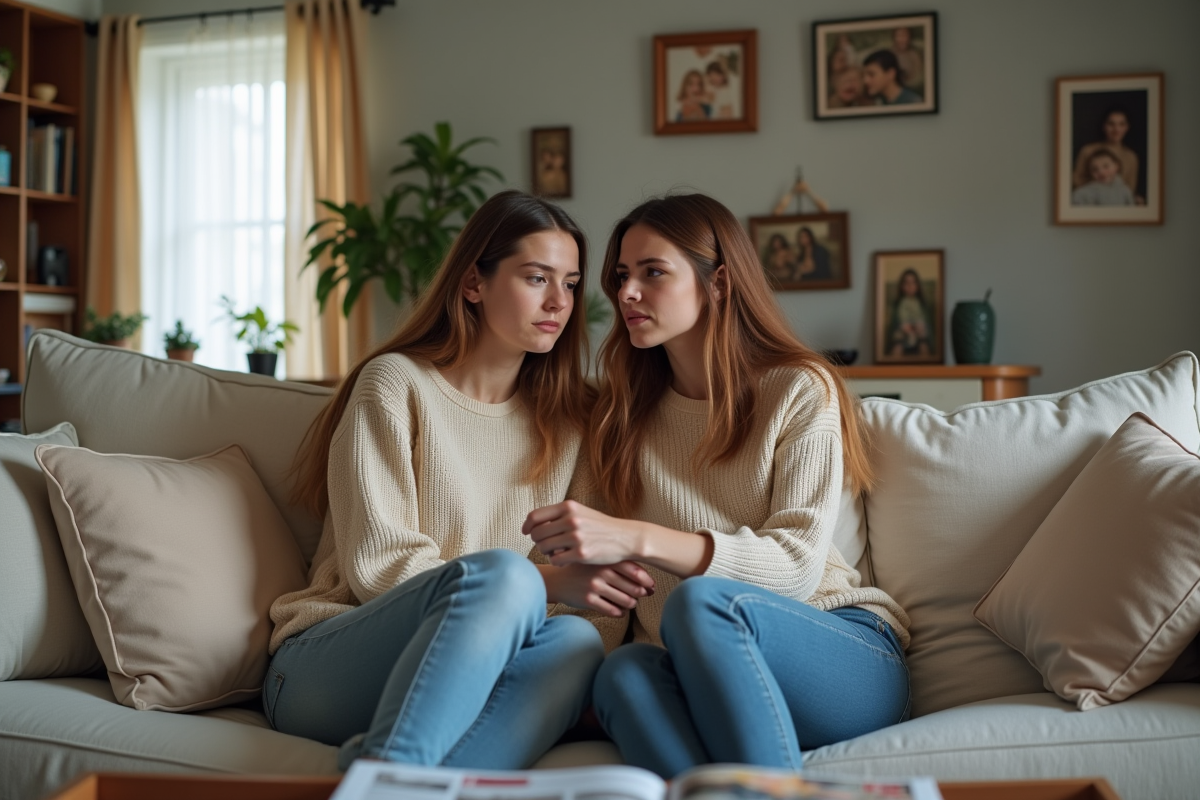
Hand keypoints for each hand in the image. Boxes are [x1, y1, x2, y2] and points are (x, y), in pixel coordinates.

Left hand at [523, 500, 643, 565]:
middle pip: (537, 534)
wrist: (625, 538)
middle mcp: (571, 520)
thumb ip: (560, 514)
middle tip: (545, 546)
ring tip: (556, 552)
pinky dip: (557, 562)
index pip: (535, 516)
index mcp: (568, 506)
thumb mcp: (581, 512)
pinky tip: (565, 560)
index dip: (527, 526)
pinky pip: (556, 560)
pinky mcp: (581, 553)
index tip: (526, 532)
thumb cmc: (600, 526)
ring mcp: (576, 537)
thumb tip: (533, 522)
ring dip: (546, 552)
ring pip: (544, 548)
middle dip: (537, 542)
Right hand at [543, 561, 654, 616]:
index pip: (635, 570)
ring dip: (631, 604)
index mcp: (606, 559)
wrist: (557, 580)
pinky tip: (620, 611)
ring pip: (625, 601)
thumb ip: (622, 565)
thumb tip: (650, 584)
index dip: (647, 580)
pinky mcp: (588, 600)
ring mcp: (594, 586)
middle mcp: (601, 571)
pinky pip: (612, 611)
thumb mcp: (600, 560)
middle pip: (633, 587)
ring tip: (631, 602)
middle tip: (644, 595)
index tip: (651, 585)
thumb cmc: (585, 569)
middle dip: (641, 594)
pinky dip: (619, 612)